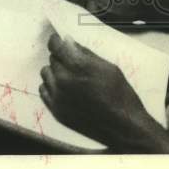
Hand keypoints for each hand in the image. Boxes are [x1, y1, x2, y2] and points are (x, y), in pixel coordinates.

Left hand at [39, 31, 156, 149]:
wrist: (124, 128)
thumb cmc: (121, 96)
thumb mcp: (108, 67)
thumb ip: (85, 53)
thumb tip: (68, 41)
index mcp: (77, 66)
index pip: (55, 46)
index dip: (56, 40)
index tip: (58, 40)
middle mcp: (63, 80)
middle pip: (52, 59)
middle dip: (62, 59)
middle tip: (74, 65)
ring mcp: (58, 97)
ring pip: (46, 73)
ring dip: (55, 72)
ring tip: (70, 79)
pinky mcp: (56, 111)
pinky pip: (44, 90)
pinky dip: (52, 87)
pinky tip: (64, 90)